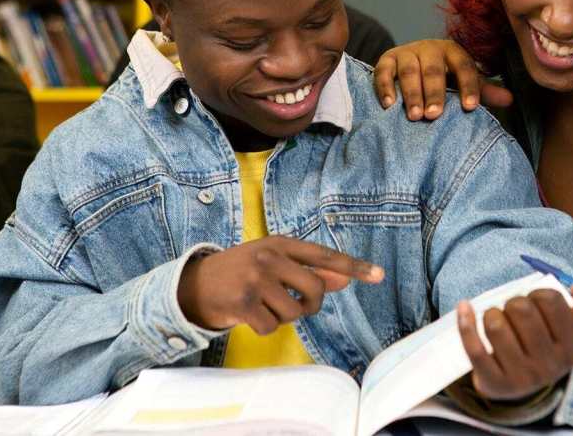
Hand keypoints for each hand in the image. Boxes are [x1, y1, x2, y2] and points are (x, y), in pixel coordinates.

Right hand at [177, 236, 383, 331]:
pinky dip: (264, 328)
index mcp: (280, 244)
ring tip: (264, 307)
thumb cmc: (242, 273)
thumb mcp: (274, 264)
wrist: (193, 284)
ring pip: (294, 312)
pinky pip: (271, 327)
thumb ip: (308, 271)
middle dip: (310, 304)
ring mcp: (255, 279)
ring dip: (283, 317)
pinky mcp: (242, 302)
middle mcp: (270, 257)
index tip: (379, 275)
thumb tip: (344, 281)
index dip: (353, 267)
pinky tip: (250, 316)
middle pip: (315, 290)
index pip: (325, 256)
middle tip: (294, 305)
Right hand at [374, 39, 512, 120]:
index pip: (464, 66)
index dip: (469, 86)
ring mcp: (406, 52)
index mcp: (453, 51)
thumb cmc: (443, 78)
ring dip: (412, 93)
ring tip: (415, 116)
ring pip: (409, 71)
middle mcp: (429, 48)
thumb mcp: (462, 82)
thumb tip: (510, 100)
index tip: (470, 108)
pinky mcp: (386, 60)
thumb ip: (483, 91)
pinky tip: (389, 106)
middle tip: (435, 116)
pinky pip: (383, 72)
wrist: (411, 63)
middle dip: (434, 93)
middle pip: (433, 69)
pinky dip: (385, 88)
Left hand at [457, 289, 572, 400]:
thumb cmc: (544, 347)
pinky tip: (465, 307)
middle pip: (520, 309)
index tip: (534, 301)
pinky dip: (466, 323)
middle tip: (513, 312)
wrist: (524, 388)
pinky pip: (474, 347)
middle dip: (512, 302)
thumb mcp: (568, 332)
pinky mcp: (494, 383)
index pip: (550, 300)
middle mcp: (551, 366)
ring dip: (491, 314)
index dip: (536, 293)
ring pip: (495, 326)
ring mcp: (522, 378)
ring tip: (495, 319)